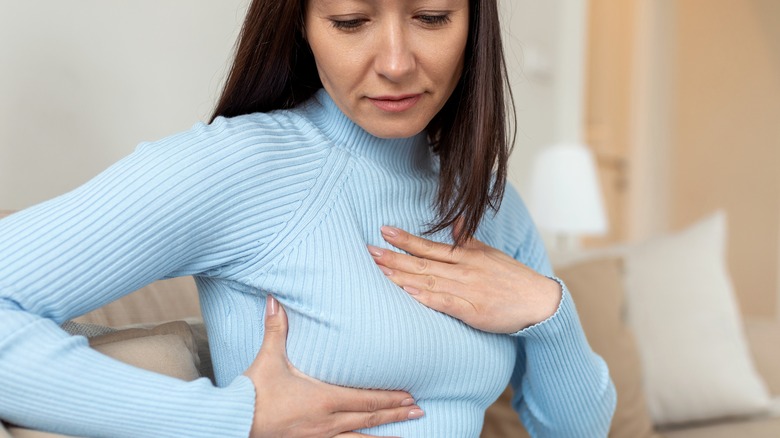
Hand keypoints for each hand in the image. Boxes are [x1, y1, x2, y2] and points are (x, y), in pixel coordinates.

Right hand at [245, 295, 423, 437]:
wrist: (235, 422)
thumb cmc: (253, 393)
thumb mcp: (268, 358)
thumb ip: (276, 328)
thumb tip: (275, 300)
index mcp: (322, 399)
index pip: (365, 398)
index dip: (390, 398)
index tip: (410, 395)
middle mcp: (326, 421)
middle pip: (369, 417)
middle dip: (395, 414)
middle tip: (419, 410)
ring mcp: (319, 437)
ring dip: (384, 435)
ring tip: (407, 433)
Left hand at [367, 225, 561, 333]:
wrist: (538, 302)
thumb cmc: (513, 278)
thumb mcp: (490, 253)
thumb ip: (469, 240)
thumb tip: (457, 221)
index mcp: (466, 256)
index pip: (429, 246)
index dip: (405, 240)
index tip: (384, 231)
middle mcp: (463, 271)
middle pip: (422, 264)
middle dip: (394, 257)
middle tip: (368, 250)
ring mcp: (467, 290)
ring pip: (428, 282)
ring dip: (402, 276)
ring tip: (379, 270)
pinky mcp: (472, 310)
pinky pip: (445, 303)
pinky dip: (426, 297)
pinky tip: (408, 293)